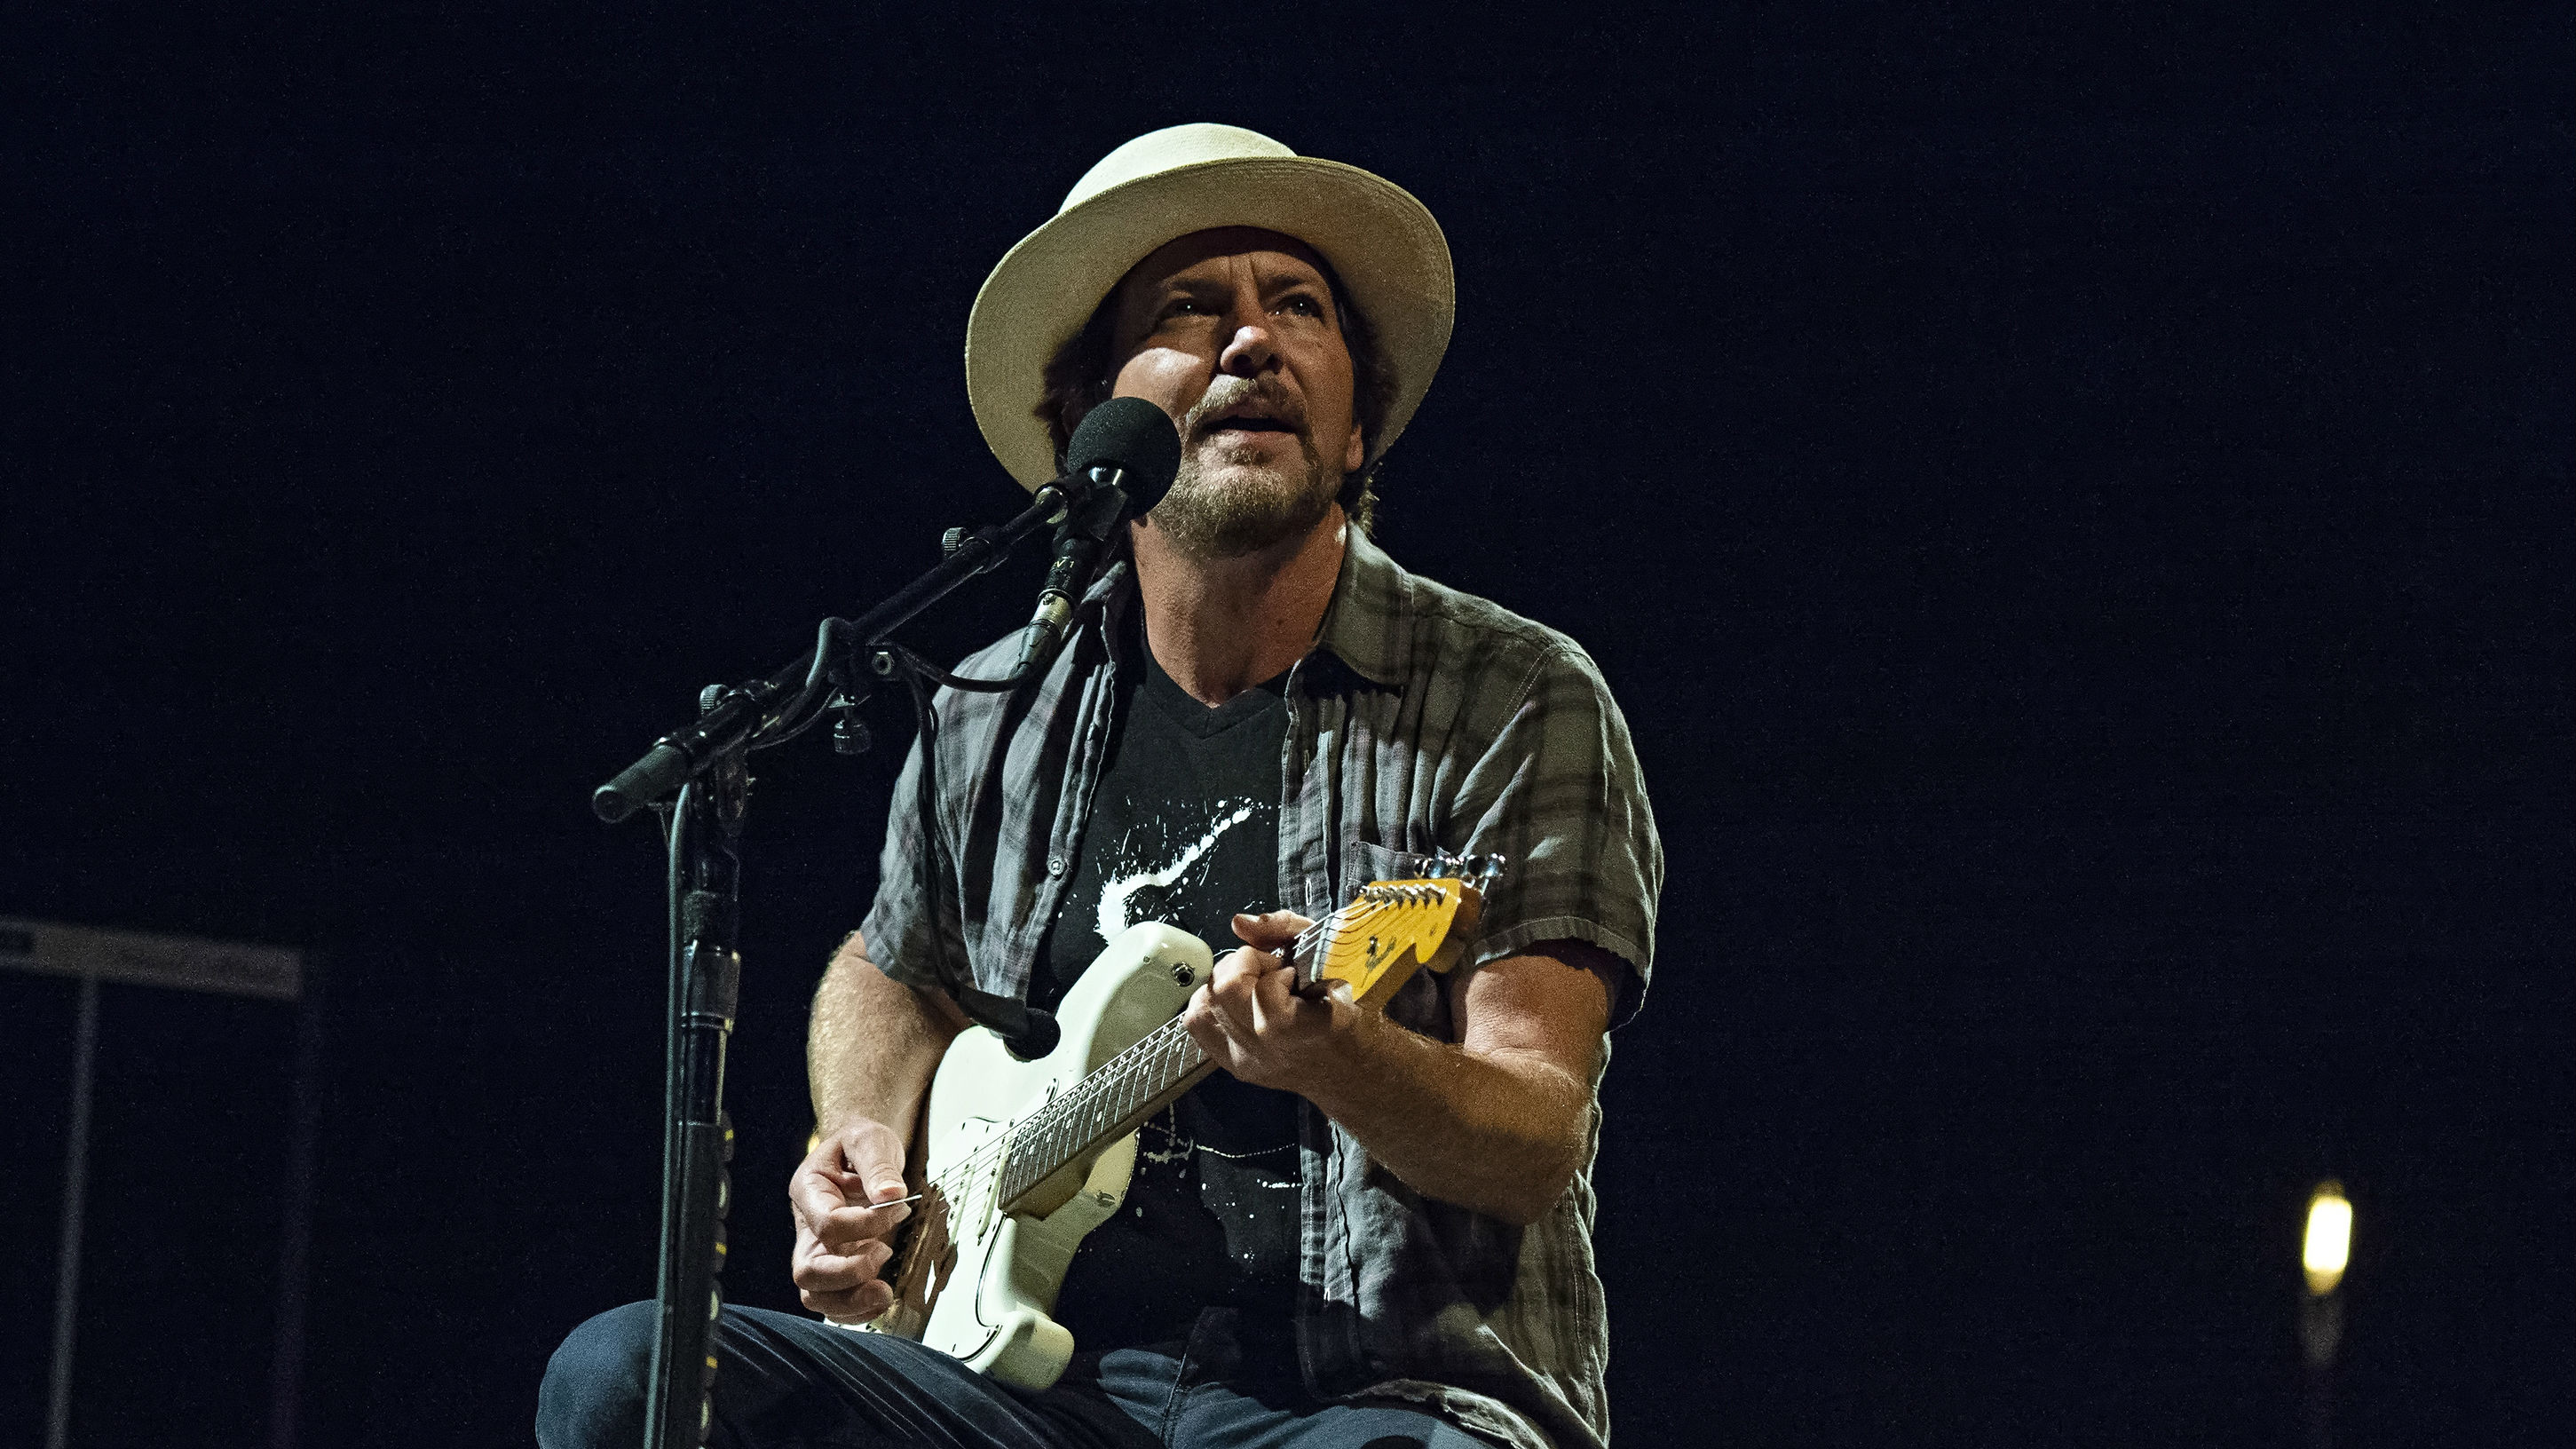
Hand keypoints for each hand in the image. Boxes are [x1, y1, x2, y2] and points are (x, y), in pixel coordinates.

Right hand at [788, 1118, 913, 1323]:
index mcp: (809, 1190)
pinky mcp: (835, 1265)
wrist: (860, 1152)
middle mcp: (807, 1226)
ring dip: (851, 1302)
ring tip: (884, 1289)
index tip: (897, 1208)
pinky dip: (855, 1311)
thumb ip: (878, 1164)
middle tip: (884, 1251)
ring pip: (815, 1296)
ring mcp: (819, 1250)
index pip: (827, 1223)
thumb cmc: (860, 1144)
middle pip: (808, 1271)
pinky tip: (881, 1296)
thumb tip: (891, 1194)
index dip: (866, 1225)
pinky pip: (832, 1302)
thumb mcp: (870, 1139)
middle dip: (849, 1274)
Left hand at [1182, 910, 1360, 1092]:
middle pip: (1222, 992)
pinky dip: (1212, 1004)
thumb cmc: (1354, 1008)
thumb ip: (1288, 929)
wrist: (1356, 1068)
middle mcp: (1270, 1052)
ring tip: (1253, 988)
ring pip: (1202, 1006)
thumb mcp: (1336, 955)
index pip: (1263, 990)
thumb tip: (1239, 923)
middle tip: (1271, 974)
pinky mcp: (1235, 1066)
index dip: (1275, 968)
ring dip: (1224, 984)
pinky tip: (1239, 1003)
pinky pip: (1198, 1025)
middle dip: (1244, 966)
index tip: (1295, 975)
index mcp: (1304, 1030)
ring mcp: (1248, 1062)